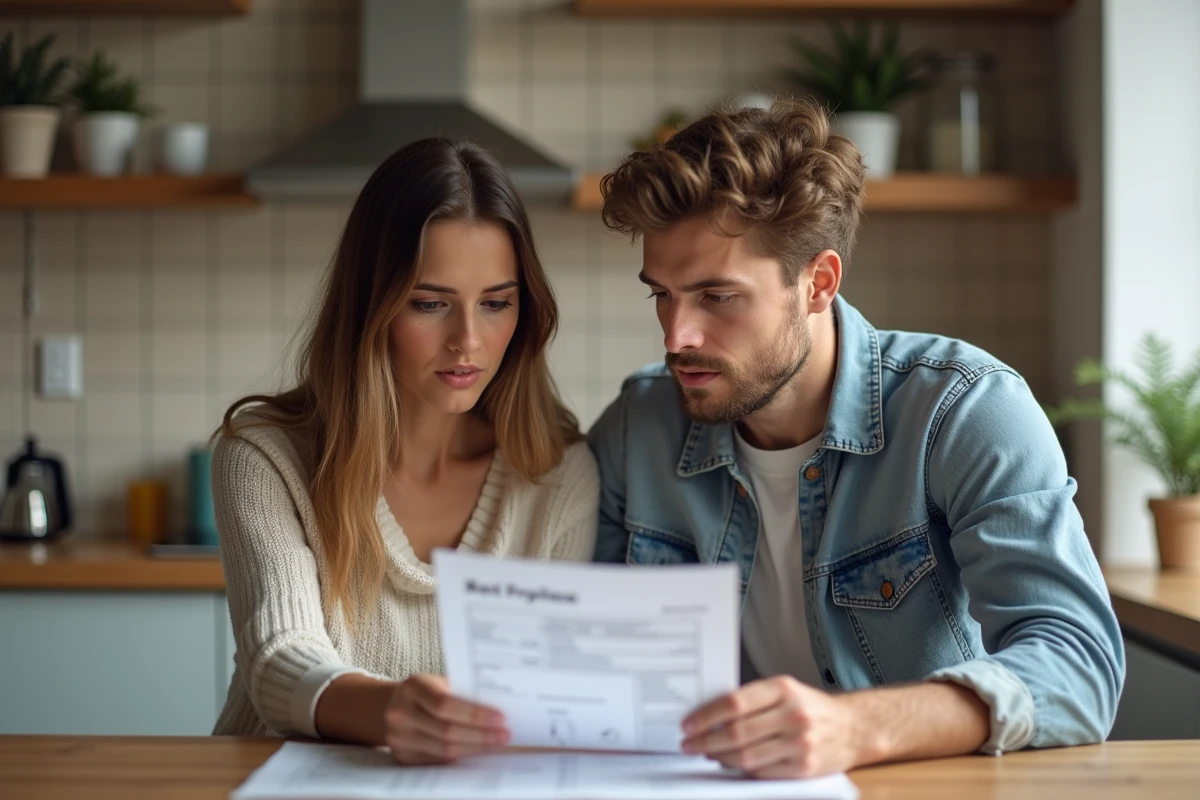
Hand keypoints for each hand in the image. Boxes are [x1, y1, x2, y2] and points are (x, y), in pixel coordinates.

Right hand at [383, 674, 509, 764]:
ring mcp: (398, 737)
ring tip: (495, 744)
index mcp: (413, 687)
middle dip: (480, 735)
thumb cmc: (427, 691)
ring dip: (474, 748)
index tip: (500, 718)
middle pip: (446, 731)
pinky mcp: (402, 756)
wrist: (394, 705)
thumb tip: (498, 709)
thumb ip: (463, 692)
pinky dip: (461, 757)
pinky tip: (477, 751)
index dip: (474, 714)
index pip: (445, 704)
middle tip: (504, 735)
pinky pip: (438, 761)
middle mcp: (400, 712)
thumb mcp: (440, 682)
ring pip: (444, 750)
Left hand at [680, 675, 867, 778]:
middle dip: (706, 740)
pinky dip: (741, 770)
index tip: (688, 724)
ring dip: (719, 758)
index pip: (734, 703)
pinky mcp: (804, 767)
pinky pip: (762, 772)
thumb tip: (712, 716)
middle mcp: (792, 714)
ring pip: (746, 756)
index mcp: (783, 689)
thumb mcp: (786, 691)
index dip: (706, 715)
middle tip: (689, 744)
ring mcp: (799, 743)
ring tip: (706, 754)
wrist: (854, 728)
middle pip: (736, 732)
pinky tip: (730, 764)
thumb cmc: (811, 707)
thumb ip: (753, 700)